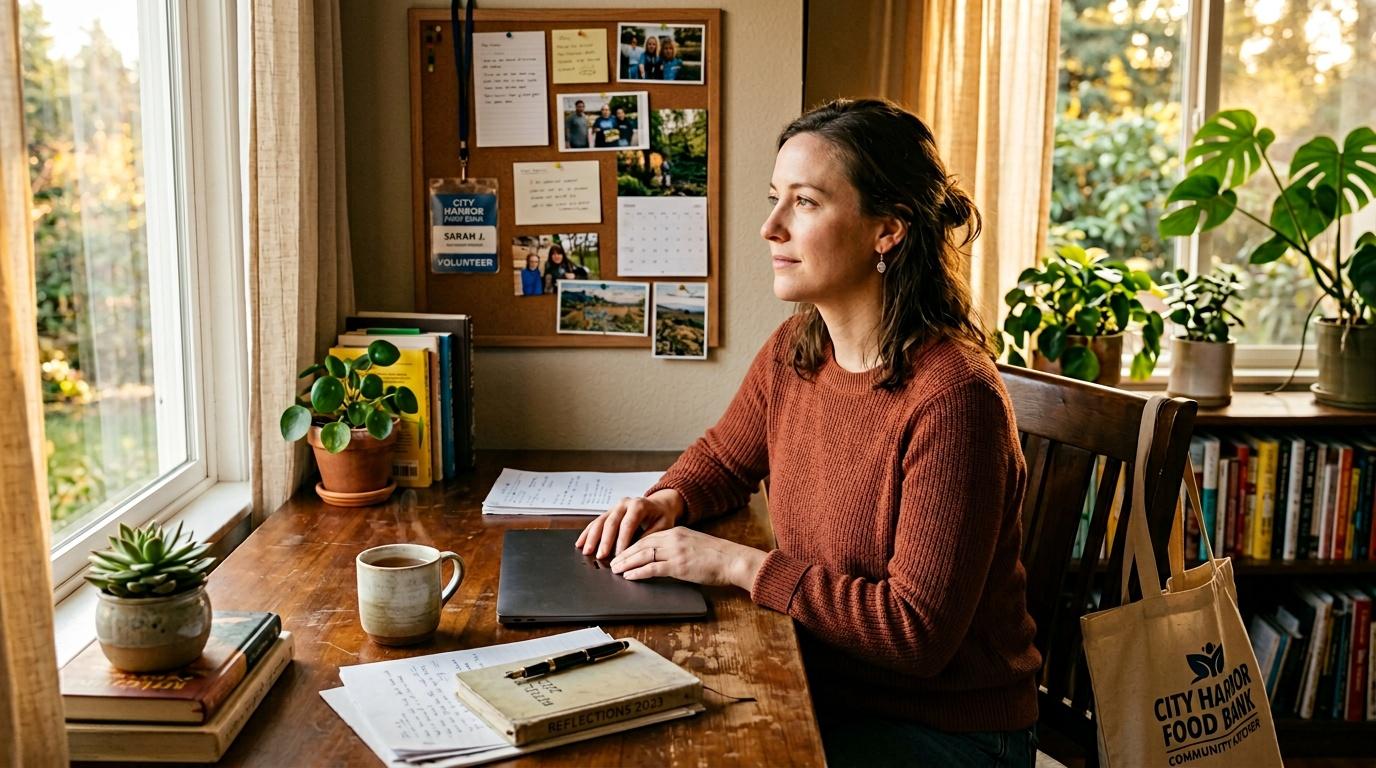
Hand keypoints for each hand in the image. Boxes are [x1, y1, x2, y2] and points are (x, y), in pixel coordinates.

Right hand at [576, 489, 683, 558]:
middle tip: (601, 556)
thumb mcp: (664, 525)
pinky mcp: (609, 512)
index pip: (628, 524)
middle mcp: (624, 503)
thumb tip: (638, 549)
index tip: (619, 554)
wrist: (660, 505)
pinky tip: (581, 543)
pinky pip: (596, 522)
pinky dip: (587, 533)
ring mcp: (615, 507)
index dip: (622, 540)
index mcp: (639, 505)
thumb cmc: (663, 516)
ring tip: (587, 551)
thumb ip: (651, 535)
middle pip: (611, 522)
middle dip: (604, 541)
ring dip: (592, 538)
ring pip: (600, 522)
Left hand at [610, 527, 765, 589]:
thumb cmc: (718, 556)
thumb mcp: (694, 544)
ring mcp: (675, 552)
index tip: (622, 551)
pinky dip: (638, 572)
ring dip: (626, 562)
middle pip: (641, 544)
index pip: (648, 536)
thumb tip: (663, 556)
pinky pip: (653, 568)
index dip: (632, 544)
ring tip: (615, 569)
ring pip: (643, 555)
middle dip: (624, 553)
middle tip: (612, 561)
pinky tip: (629, 576)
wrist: (733, 560)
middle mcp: (674, 538)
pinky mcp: (679, 566)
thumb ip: (678, 546)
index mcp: (677, 531)